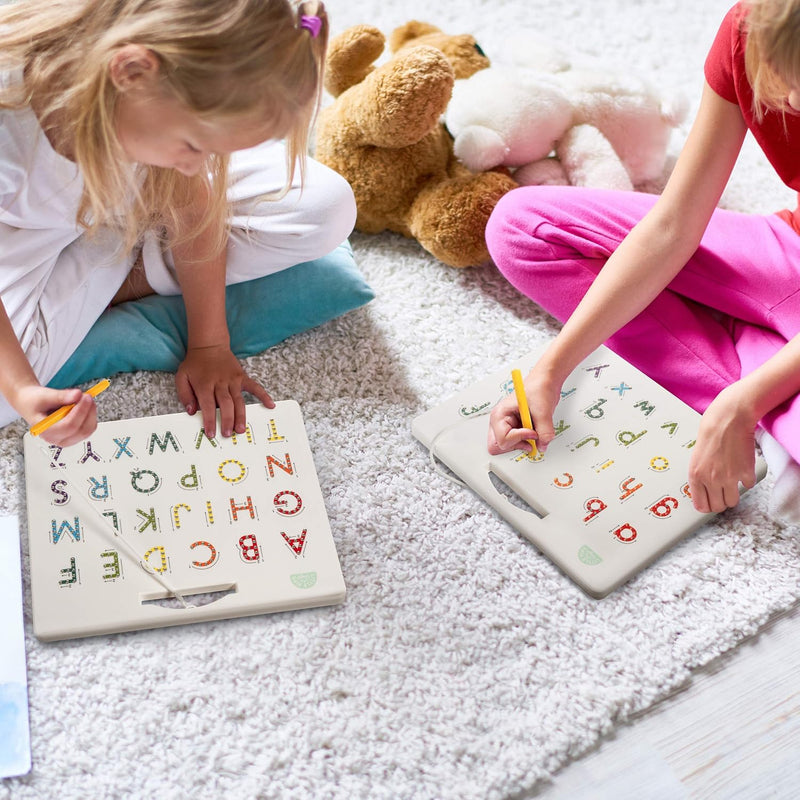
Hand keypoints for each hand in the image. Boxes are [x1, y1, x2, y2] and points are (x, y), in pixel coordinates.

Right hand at [16, 384, 97, 446]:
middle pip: (82, 430)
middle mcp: (57, 438)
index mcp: (45, 431)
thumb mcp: (43, 395)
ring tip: (83, 399)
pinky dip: (90, 415)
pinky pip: (89, 427)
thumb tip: (77, 395)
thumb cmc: (34, 402)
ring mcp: (67, 438)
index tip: (84, 397)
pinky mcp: (74, 434)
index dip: (80, 411)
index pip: (68, 426)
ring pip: (88, 429)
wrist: (31, 404)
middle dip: (88, 411)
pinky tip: (83, 406)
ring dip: (90, 413)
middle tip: (87, 396)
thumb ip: (60, 396)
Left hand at [175, 344, 274, 437]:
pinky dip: (263, 395)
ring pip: (238, 400)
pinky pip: (255, 387)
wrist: (209, 345)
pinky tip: (270, 405)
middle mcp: (220, 383)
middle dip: (227, 420)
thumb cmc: (195, 364)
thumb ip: (184, 394)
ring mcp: (233, 380)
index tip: (211, 434)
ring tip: (241, 430)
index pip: (207, 405)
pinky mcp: (242, 377)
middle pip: (225, 404)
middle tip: (228, 434)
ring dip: (240, 415)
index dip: (209, 420)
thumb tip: (191, 411)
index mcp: (204, 384)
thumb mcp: (182, 377)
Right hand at [487, 366, 560, 454]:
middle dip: (515, 445)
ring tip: (534, 433)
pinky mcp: (516, 427)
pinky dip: (527, 441)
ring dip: (522, 444)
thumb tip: (542, 446)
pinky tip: (535, 431)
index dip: (521, 438)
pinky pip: (517, 442)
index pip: (503, 439)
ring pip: (507, 446)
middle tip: (529, 439)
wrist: (546, 382)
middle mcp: (500, 421)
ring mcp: (507, 425)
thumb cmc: (539, 387)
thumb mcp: (543, 411)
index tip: (533, 432)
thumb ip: (544, 432)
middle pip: (497, 446)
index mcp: (500, 414)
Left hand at [687, 385, 757, 512]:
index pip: (701, 505)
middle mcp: (711, 480)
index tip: (710, 504)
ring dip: (733, 494)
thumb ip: (699, 477)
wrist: (727, 422)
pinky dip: (746, 480)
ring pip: (733, 502)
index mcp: (695, 476)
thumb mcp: (695, 458)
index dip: (707, 506)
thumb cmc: (709, 436)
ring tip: (732, 484)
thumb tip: (703, 494)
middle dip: (720, 502)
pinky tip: (742, 469)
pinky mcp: (746, 473)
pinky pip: (748, 486)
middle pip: (718, 507)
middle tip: (722, 494)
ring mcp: (729, 478)